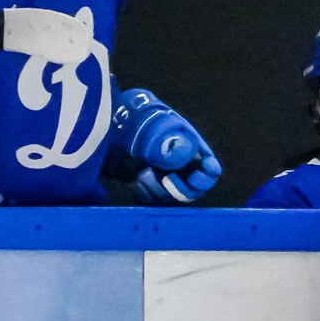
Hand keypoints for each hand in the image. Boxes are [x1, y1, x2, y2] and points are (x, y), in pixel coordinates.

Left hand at [107, 87, 221, 204]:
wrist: (109, 124)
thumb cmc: (135, 121)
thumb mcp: (151, 129)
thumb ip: (167, 144)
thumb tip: (183, 157)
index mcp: (190, 148)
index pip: (210, 167)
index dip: (207, 175)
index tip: (195, 176)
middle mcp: (182, 165)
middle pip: (195, 188)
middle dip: (183, 188)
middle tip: (168, 180)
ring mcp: (165, 176)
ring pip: (174, 197)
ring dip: (160, 191)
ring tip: (143, 175)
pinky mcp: (148, 185)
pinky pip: (155, 200)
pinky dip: (147, 195)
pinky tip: (136, 182)